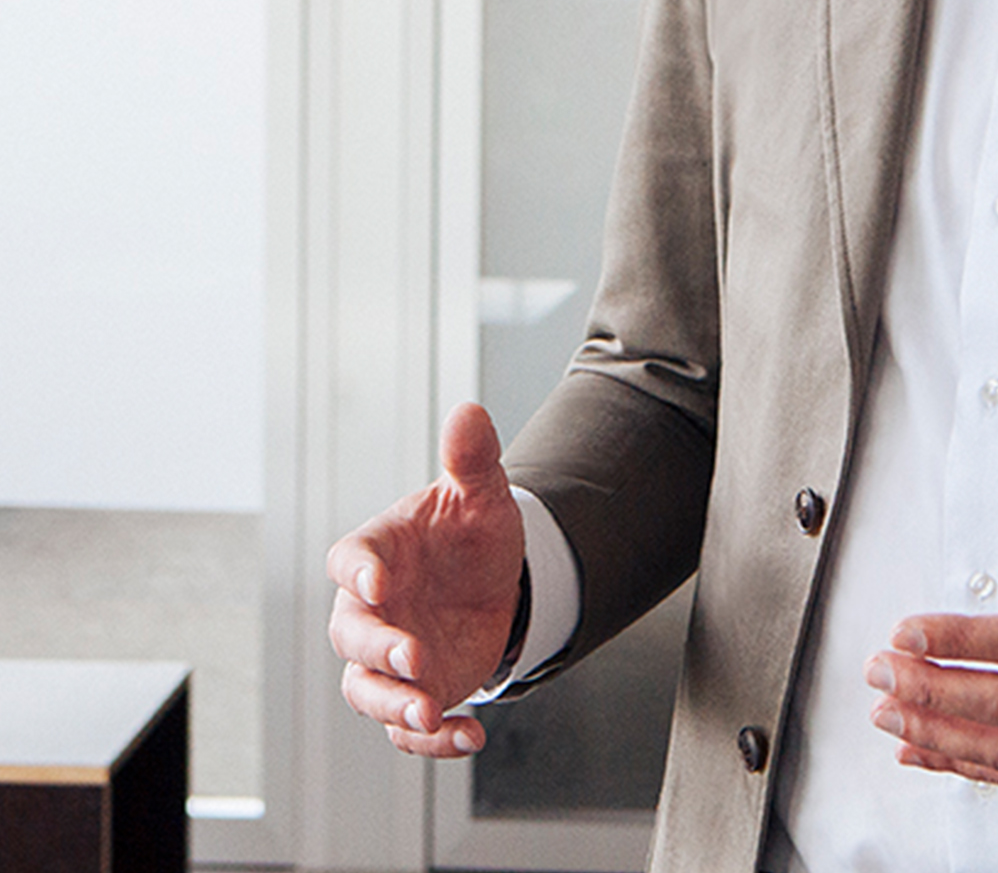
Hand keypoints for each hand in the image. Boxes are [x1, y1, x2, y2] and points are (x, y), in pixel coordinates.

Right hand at [327, 403, 525, 757]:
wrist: (496, 581)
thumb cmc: (472, 533)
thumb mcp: (481, 495)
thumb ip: (472, 459)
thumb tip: (470, 410)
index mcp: (379, 552)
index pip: (349, 559)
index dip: (358, 571)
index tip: (377, 581)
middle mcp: (373, 609)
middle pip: (351, 635)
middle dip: (378, 650)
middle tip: (415, 658)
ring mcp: (389, 656)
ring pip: (367, 691)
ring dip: (395, 705)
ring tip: (429, 712)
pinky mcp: (413, 692)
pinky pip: (407, 728)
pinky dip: (433, 740)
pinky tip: (470, 734)